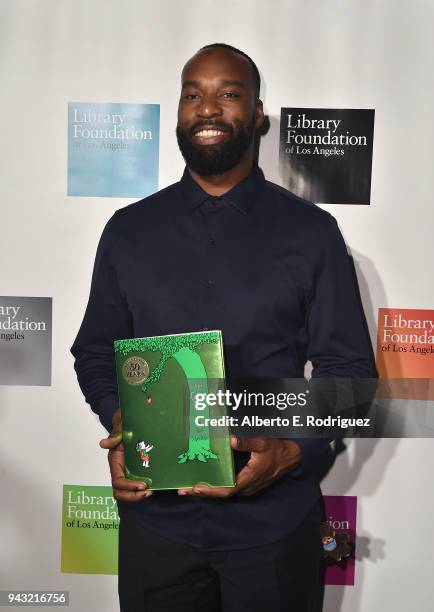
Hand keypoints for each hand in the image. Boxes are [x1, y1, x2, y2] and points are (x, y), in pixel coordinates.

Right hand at [99, 408, 151, 501]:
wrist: (132, 417)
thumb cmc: (125, 421)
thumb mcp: (121, 424)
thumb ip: (115, 433)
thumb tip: (103, 444)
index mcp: (115, 460)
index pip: (118, 480)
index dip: (128, 486)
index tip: (143, 485)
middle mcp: (120, 467)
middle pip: (120, 491)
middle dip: (132, 496)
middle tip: (148, 492)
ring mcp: (128, 469)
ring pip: (127, 491)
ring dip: (137, 495)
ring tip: (151, 492)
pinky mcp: (137, 468)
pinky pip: (137, 483)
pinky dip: (143, 489)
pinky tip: (155, 485)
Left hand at [178, 436, 300, 497]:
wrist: (291, 457)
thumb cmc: (277, 450)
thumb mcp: (262, 443)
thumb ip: (246, 442)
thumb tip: (230, 440)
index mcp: (249, 478)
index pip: (226, 490)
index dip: (210, 490)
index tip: (195, 488)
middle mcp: (247, 487)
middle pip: (221, 494)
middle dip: (202, 492)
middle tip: (183, 489)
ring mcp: (247, 488)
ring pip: (224, 493)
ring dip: (208, 491)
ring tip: (189, 487)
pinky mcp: (248, 484)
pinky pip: (229, 489)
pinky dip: (216, 488)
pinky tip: (207, 482)